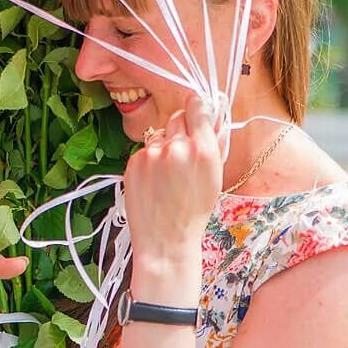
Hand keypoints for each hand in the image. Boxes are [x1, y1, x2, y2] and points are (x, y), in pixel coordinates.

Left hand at [124, 95, 221, 275]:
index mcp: (203, 151)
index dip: (196, 108)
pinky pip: (144, 150)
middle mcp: (177, 148)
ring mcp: (152, 155)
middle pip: (177, 117)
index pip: (197, 107)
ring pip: (159, 134)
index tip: (195, 110)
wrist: (165, 241)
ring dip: (163, 145)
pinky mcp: (134, 162)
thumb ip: (212, 143)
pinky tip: (154, 181)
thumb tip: (212, 113)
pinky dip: (149, 160)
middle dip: (181, 129)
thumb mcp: (214, 176)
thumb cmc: (194, 211)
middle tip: (182, 151)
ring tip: (167, 174)